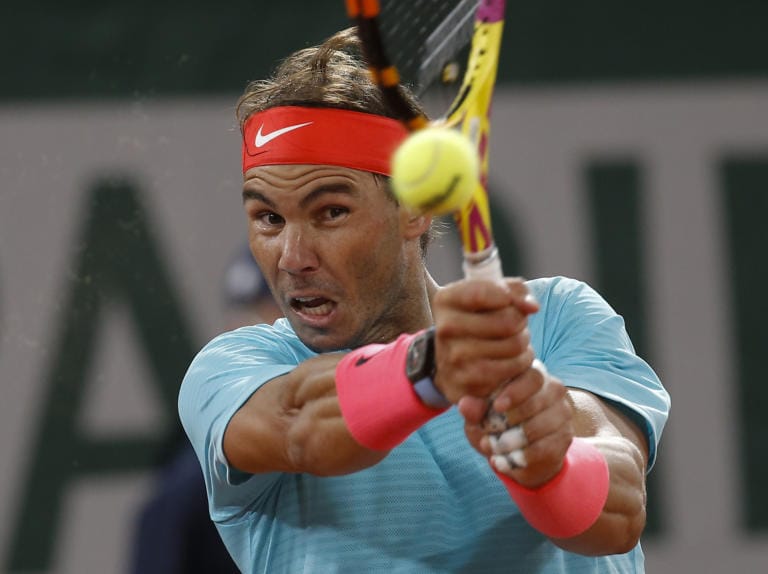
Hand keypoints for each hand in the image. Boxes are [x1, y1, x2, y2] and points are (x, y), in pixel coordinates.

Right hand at [431, 277, 538, 402]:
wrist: (452, 360)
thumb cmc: (478, 319)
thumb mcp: (490, 296)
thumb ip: (515, 290)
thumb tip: (532, 307)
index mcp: (446, 300)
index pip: (483, 293)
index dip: (507, 296)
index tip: (508, 300)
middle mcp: (445, 328)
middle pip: (508, 322)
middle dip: (520, 322)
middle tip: (514, 325)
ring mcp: (454, 358)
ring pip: (514, 347)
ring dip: (524, 346)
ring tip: (514, 344)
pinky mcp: (467, 383)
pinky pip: (510, 372)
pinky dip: (519, 366)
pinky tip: (510, 362)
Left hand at [460, 362, 574, 487]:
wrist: (517, 454)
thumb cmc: (496, 425)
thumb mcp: (479, 418)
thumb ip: (474, 410)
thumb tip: (465, 404)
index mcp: (532, 375)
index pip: (532, 376)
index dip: (515, 391)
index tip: (496, 407)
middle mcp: (553, 390)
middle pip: (535, 402)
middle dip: (507, 422)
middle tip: (486, 436)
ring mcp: (562, 413)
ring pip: (536, 428)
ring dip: (509, 443)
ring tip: (490, 449)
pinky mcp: (565, 437)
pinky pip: (542, 449)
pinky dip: (519, 458)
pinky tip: (501, 462)